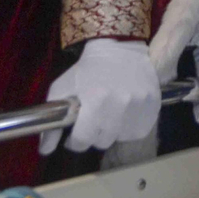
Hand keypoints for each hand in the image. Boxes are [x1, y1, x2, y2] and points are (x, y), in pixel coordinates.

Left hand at [41, 38, 159, 153]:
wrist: (121, 47)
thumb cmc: (88, 69)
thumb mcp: (63, 88)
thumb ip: (52, 121)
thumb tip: (44, 150)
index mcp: (96, 100)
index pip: (83, 141)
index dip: (75, 140)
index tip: (75, 133)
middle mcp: (121, 105)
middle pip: (102, 142)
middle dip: (94, 134)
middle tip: (92, 119)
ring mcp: (140, 107)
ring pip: (120, 138)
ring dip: (112, 131)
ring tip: (109, 113)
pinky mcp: (153, 108)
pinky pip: (137, 132)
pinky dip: (129, 128)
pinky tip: (124, 112)